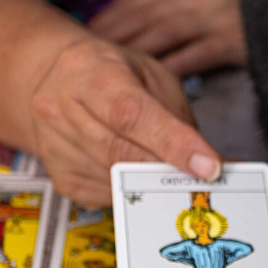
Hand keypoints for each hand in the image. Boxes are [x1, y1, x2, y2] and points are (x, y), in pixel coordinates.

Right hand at [31, 38, 221, 206]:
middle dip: (168, 170)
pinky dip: (132, 191)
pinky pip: (105, 196)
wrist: (57, 80)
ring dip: (152, 184)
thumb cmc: (112, 75)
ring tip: (176, 173)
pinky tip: (141, 174)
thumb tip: (215, 164)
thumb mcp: (150, 76)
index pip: (131, 113)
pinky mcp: (59, 176)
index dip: (173, 143)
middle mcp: (60, 107)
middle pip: (120, 152)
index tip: (208, 167)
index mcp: (88, 71)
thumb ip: (177, 118)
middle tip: (205, 181)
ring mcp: (53, 144)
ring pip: (113, 180)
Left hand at [88, 0, 246, 76]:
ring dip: (134, 59)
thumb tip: (139, 30)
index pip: (132, 4)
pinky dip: (170, 74)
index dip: (106, 24)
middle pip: (139, 20)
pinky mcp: (228, 41)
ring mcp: (209, 19)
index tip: (84, 43)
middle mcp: (191, 0)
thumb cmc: (244, 9)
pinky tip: (153, 93)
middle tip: (85, 68)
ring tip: (112, 83)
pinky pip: (192, 57)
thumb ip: (173, 12)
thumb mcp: (204, 0)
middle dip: (110, 43)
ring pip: (161, 37)